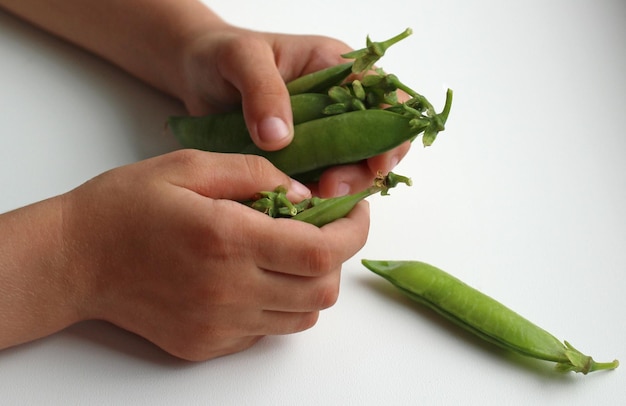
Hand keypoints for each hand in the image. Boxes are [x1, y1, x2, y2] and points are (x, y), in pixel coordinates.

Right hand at [61, 150, 369, 360]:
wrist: (75, 260)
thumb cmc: (128, 205)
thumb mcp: (190, 166)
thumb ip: (255, 175)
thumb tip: (305, 197)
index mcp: (228, 239)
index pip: (322, 251)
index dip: (354, 230)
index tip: (355, 211)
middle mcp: (230, 290)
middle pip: (323, 289)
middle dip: (336, 257)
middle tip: (321, 229)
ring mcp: (220, 325)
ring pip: (302, 316)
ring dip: (310, 283)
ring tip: (287, 252)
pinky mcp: (208, 344)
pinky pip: (268, 331)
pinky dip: (278, 304)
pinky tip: (254, 276)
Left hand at [178, 24, 409, 196]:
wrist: (195, 76)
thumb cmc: (221, 54)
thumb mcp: (240, 58)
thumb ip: (263, 90)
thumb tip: (279, 138)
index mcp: (337, 70)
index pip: (385, 99)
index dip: (390, 131)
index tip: (375, 162)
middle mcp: (338, 105)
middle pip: (376, 142)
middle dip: (365, 169)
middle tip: (331, 187)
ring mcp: (321, 136)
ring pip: (353, 168)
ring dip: (342, 188)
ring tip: (312, 198)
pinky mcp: (302, 160)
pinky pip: (321, 182)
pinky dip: (316, 197)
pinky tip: (299, 205)